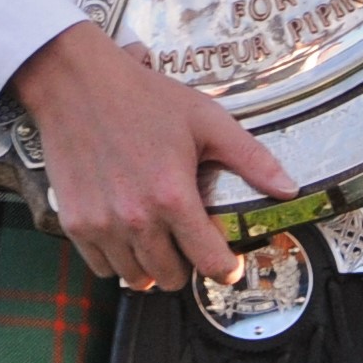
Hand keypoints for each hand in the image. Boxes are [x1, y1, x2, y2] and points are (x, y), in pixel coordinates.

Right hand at [10, 21, 296, 290]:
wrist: (77, 83)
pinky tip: (127, 233)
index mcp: (172, 196)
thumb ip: (251, 158)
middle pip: (170, 279)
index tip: (227, 265)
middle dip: (186, 266)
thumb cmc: (143, 97)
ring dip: (150, 266)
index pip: (208, 263)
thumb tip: (288, 189)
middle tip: (188, 240)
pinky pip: (101, 268)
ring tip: (157, 236)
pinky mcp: (74, 223)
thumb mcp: (207, 120)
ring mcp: (101, 224)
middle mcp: (135, 219)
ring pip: (134, 278)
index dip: (225, 269)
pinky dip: (117, 259)